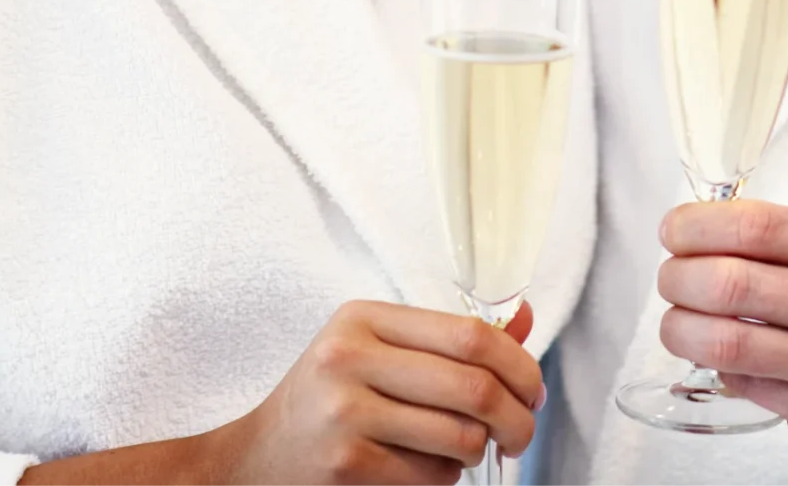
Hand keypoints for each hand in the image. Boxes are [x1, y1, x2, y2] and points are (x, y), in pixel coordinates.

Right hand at [19, 301, 541, 485]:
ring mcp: (345, 411)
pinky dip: (443, 481)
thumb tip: (525, 318)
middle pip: (475, 385)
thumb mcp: (377, 353)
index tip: (532, 390)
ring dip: (478, 453)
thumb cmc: (325, 403)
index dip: (520, 365)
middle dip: (517, 417)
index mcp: (364, 318)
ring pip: (461, 436)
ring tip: (461, 452)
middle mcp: (350, 356)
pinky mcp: (346, 463)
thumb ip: (448, 338)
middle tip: (521, 434)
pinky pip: (433, 477)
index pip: (470, 333)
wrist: (255, 460)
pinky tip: (421, 472)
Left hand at [657, 202, 787, 481]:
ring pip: (724, 344)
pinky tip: (725, 360)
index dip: (696, 227)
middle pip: (728, 283)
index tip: (674, 232)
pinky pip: (745, 386)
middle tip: (671, 279)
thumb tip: (706, 231)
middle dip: (677, 278)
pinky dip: (720, 370)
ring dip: (679, 329)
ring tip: (676, 323)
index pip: (755, 225)